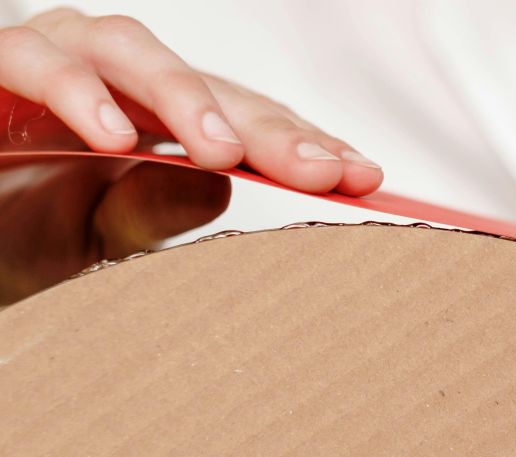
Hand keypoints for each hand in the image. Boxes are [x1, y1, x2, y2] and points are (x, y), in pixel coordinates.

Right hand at [0, 8, 382, 304]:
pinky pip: (36, 61)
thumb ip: (151, 210)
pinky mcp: (0, 63)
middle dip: (270, 129)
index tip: (361, 176)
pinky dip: (75, 93)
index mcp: (156, 118)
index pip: (242, 123)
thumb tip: (219, 186)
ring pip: (132, 52)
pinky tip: (113, 136)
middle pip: (211, 88)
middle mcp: (117, 78)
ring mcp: (59, 59)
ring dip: (184, 98)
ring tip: (225, 151)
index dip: (300, 145)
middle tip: (325, 169)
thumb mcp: (97, 235)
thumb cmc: (16, 221)